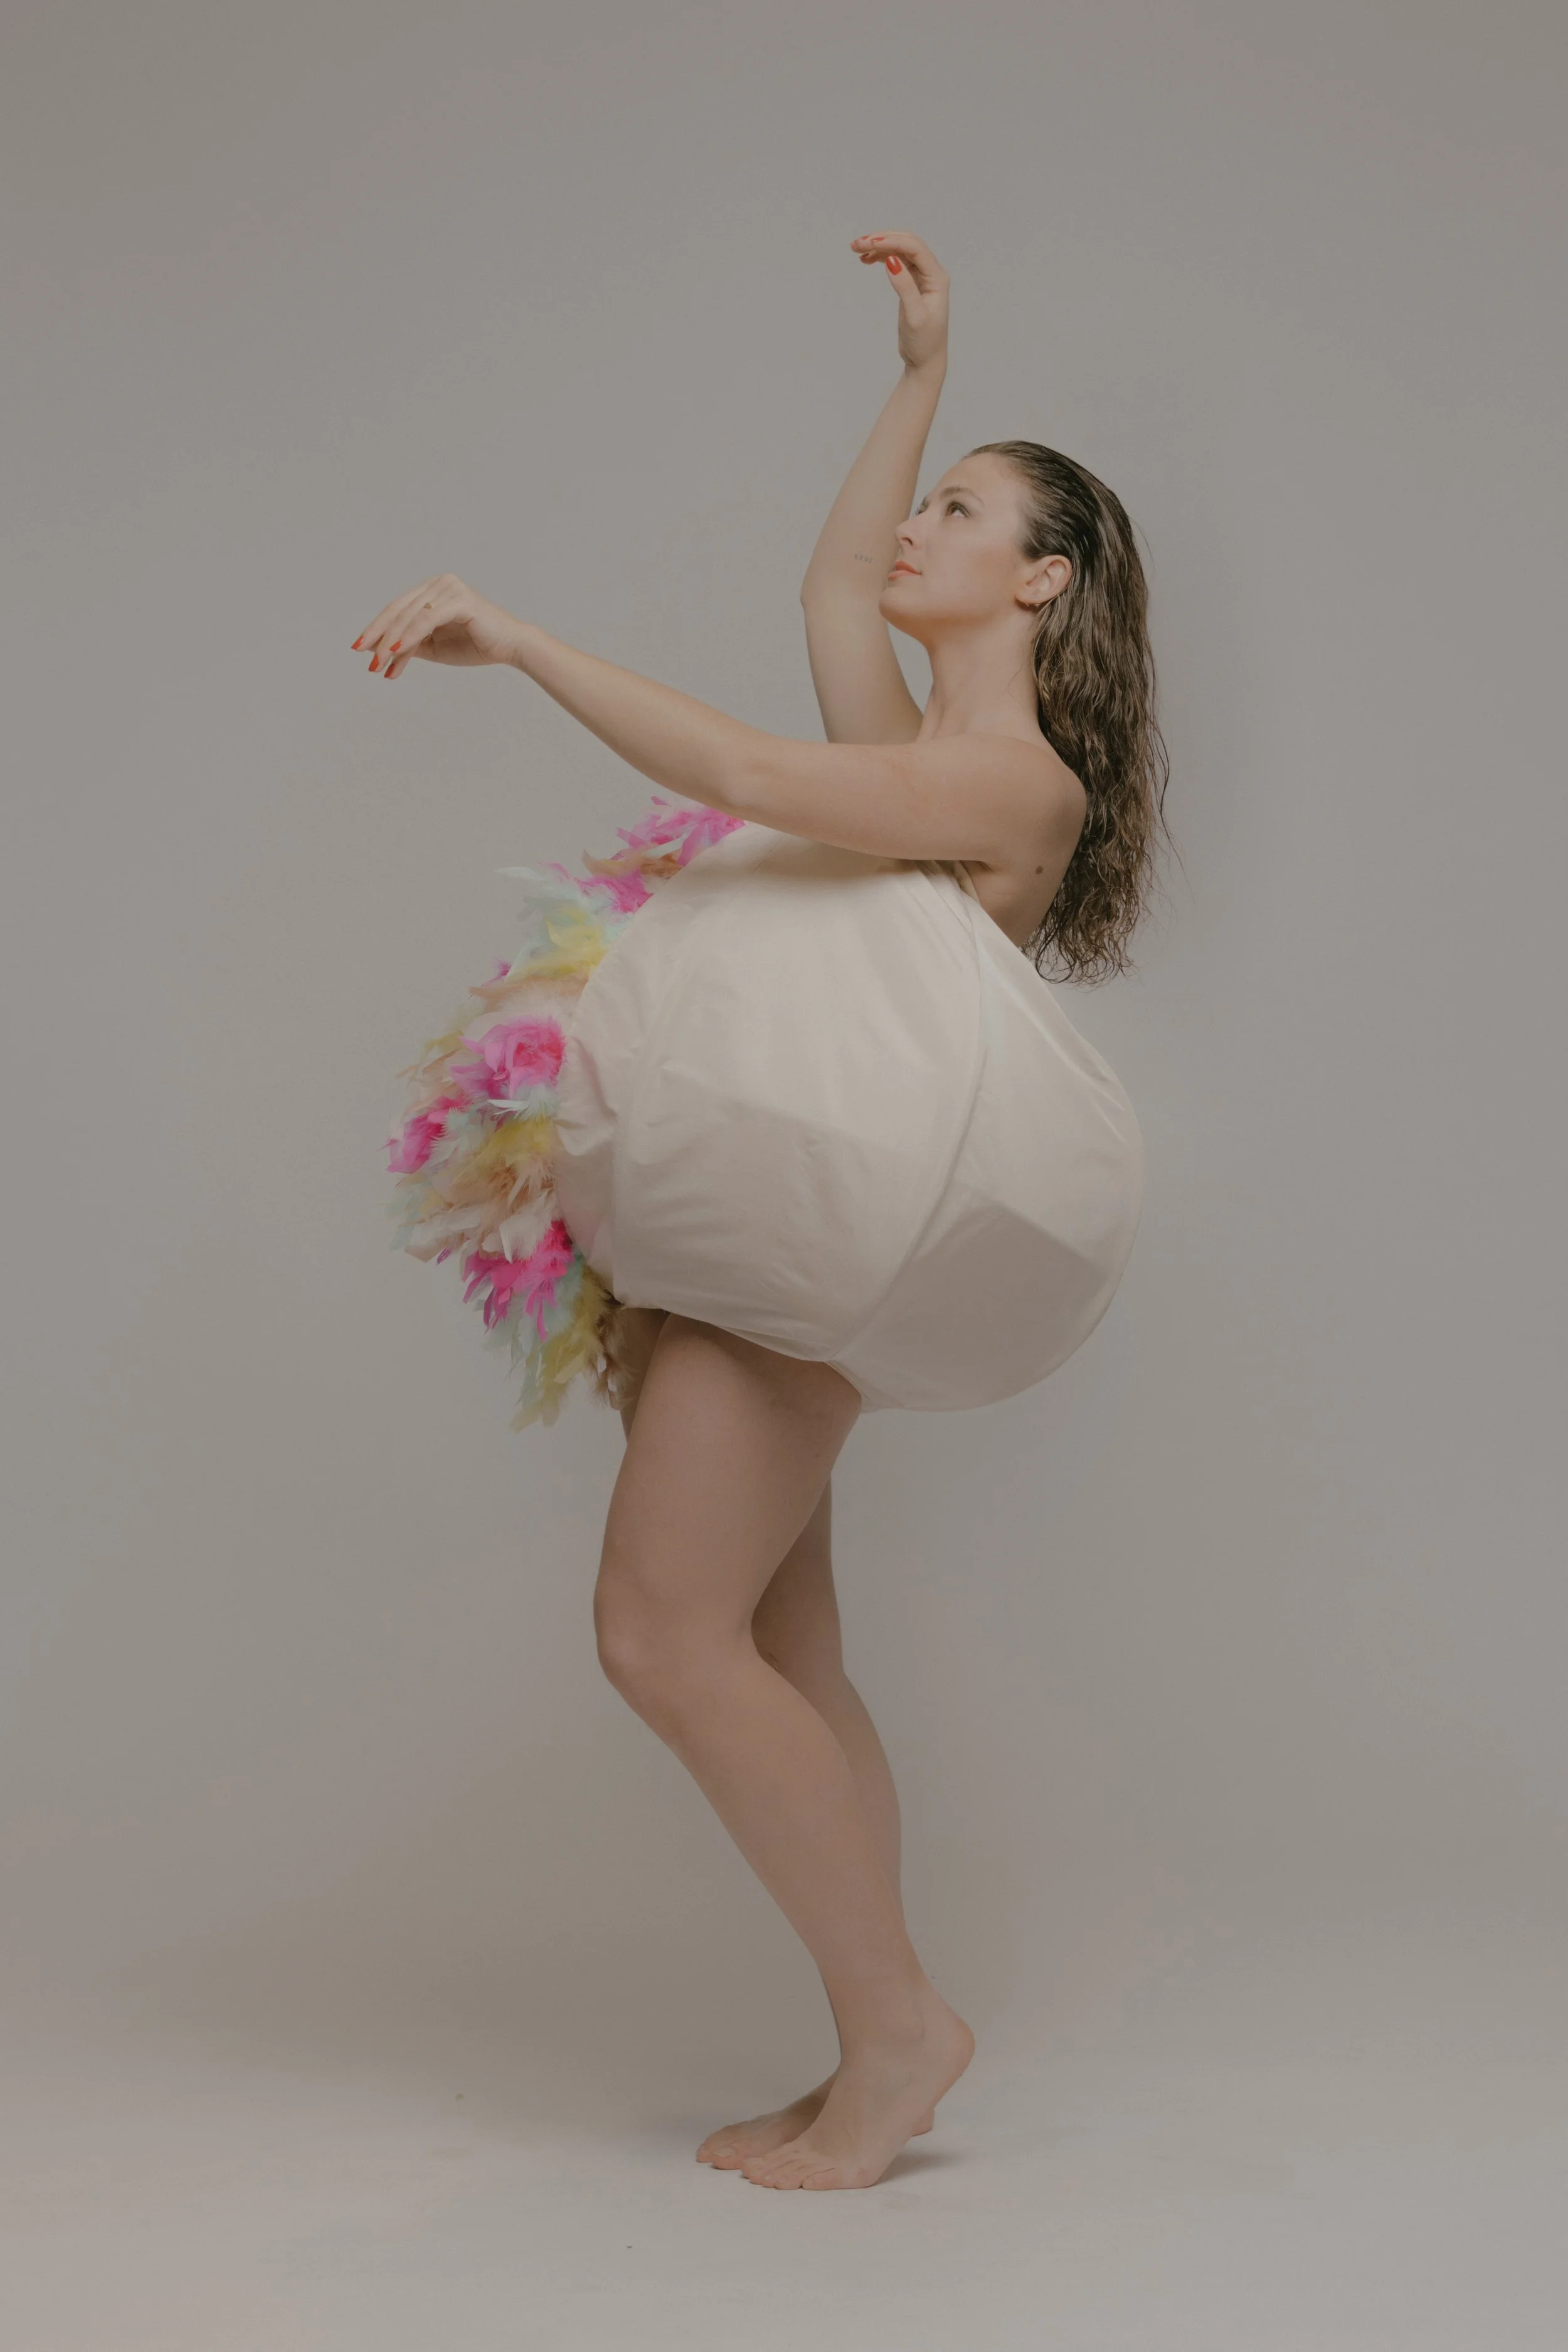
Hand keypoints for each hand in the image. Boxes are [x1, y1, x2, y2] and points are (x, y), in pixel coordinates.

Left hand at [351, 573, 525, 677]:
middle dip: (380, 637)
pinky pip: (427, 619)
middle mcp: (438, 583)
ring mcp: (449, 588)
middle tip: (367, 660)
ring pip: (410, 616)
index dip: (377, 629)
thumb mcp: (434, 647)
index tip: (360, 649)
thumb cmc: (476, 645)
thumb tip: (379, 651)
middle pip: (399, 611)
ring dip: (392, 642)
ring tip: (380, 663)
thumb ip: (409, 645)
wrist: (511, 648)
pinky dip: (410, 636)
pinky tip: (396, 652)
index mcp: (432, 591)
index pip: (397, 609)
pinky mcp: (459, 599)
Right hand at [849, 230, 948, 370]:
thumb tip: (891, 260)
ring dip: (879, 247)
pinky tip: (866, 260)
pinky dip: (881, 257)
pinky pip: (896, 262)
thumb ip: (904, 287)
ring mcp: (921, 277)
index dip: (892, 241)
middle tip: (857, 244)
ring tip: (857, 250)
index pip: (915, 248)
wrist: (925, 360)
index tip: (869, 244)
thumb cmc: (924, 342)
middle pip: (907, 244)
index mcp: (937, 278)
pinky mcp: (911, 283)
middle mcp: (931, 273)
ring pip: (899, 251)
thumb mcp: (914, 316)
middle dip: (882, 240)